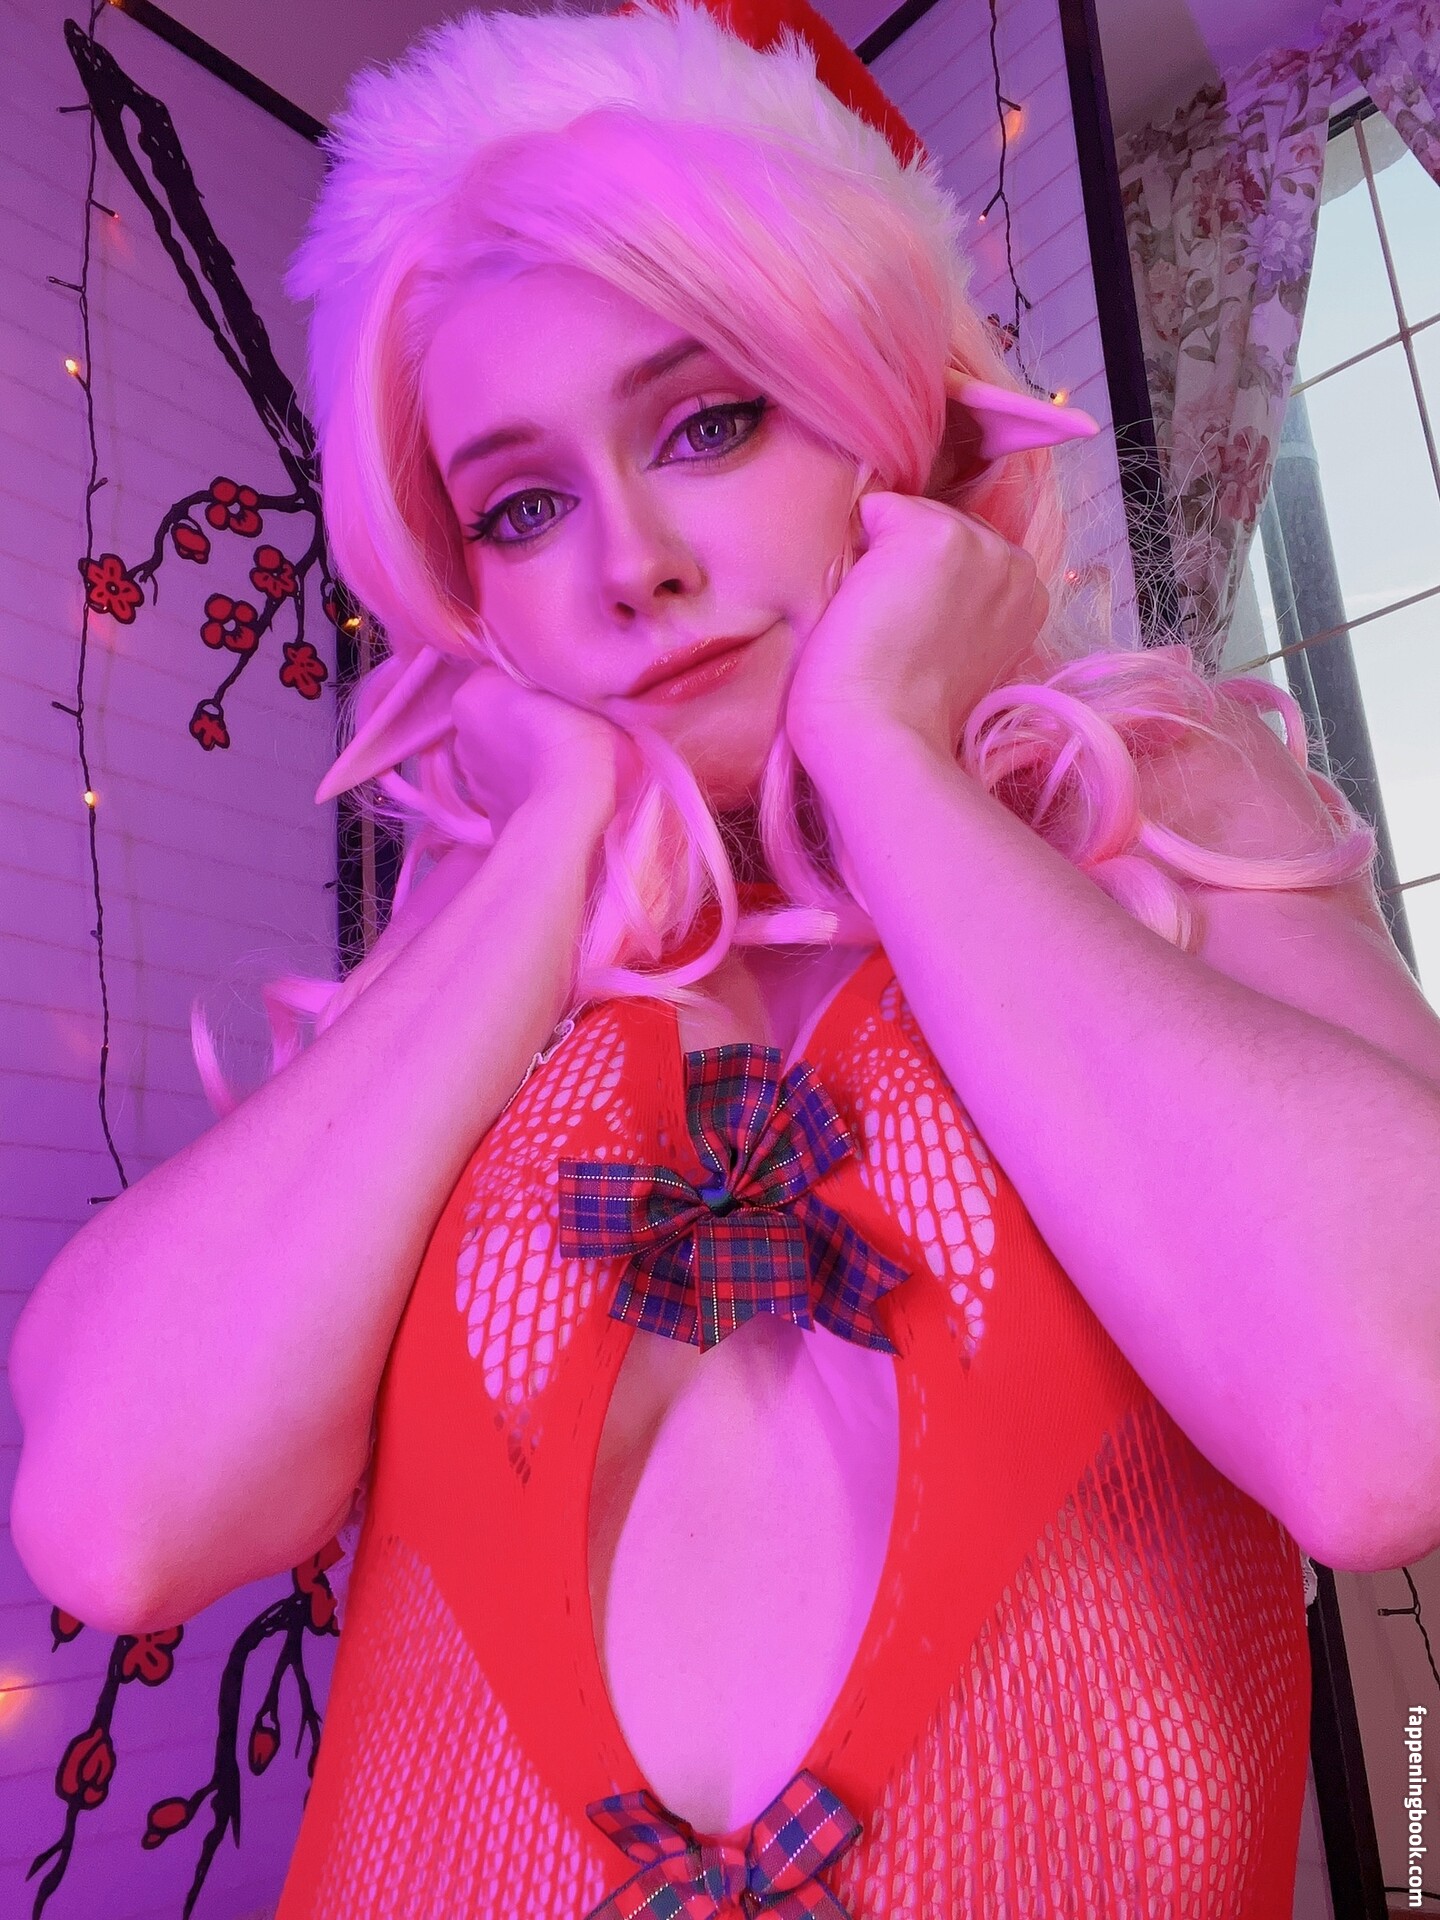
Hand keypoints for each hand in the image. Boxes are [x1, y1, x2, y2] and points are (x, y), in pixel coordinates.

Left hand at [450, 663, 634, 839]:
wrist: (574, 800)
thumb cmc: (574, 730)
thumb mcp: (561, 679)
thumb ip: (539, 676)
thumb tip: (539, 687)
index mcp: (470, 696)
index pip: (497, 677)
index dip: (529, 683)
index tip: (555, 694)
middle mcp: (460, 738)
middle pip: (494, 719)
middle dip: (518, 721)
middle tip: (558, 728)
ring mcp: (473, 781)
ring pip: (499, 758)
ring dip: (520, 757)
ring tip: (556, 764)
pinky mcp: (491, 816)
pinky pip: (510, 792)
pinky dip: (524, 789)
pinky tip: (551, 791)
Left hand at [785, 491, 1049, 777]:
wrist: (883, 735)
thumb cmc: (908, 714)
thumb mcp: (964, 655)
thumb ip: (964, 608)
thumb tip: (923, 575)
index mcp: (1030, 597)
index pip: (969, 553)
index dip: (931, 585)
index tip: (921, 637)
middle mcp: (1015, 563)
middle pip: (942, 523)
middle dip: (911, 563)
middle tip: (899, 633)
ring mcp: (980, 545)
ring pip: (909, 514)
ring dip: (883, 556)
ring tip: (881, 621)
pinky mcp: (935, 535)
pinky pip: (876, 510)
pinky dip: (855, 546)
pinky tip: (863, 603)